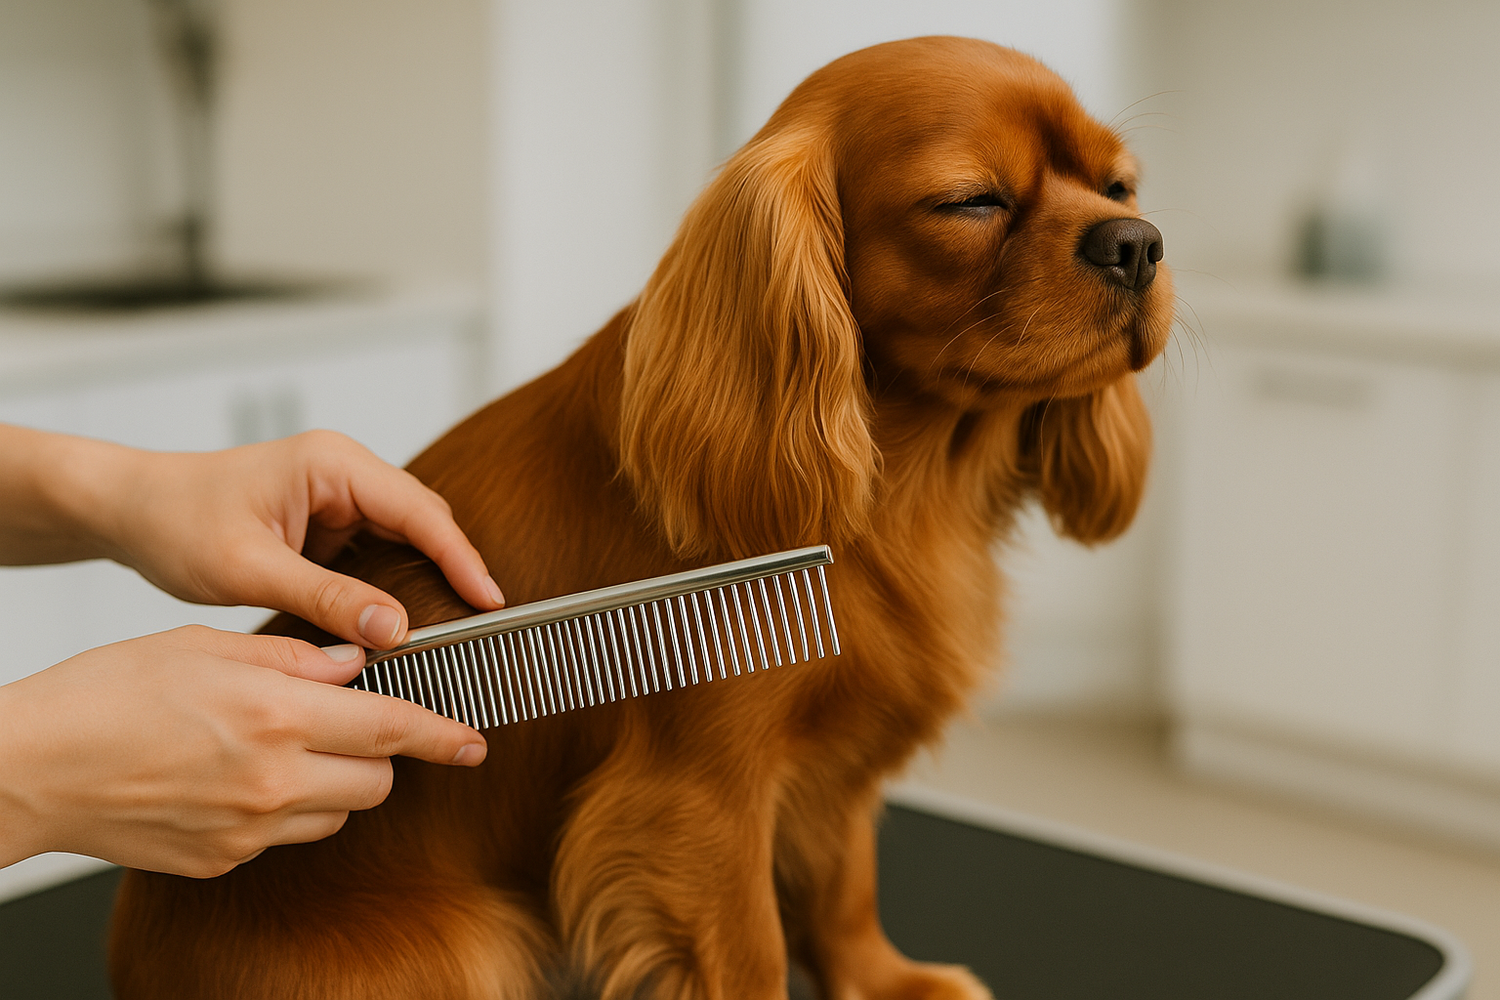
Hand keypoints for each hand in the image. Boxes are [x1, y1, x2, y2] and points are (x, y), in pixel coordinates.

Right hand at [0, 626, 486, 876]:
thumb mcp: (207, 646)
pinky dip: (289, 808)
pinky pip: (288, 836)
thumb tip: (354, 661)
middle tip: (350, 722)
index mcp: (275, 714)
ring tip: (287, 745)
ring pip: (338, 812)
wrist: (32, 768)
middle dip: (380, 752)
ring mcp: (248, 829)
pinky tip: (246, 776)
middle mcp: (272, 779)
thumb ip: (293, 656)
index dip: (444, 735)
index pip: (392, 728)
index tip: (475, 740)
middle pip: (377, 780)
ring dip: (337, 781)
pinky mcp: (224, 860)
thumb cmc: (108, 693)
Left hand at [79, 430, 504, 647]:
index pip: (419, 511)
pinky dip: (397, 585)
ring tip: (455, 627)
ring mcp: (339, 497)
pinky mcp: (329, 524)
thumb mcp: (249, 568)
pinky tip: (406, 621)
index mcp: (332, 464)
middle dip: (454, 569)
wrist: (130, 510)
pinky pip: (380, 553)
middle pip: (424, 521)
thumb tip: (395, 631)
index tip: (490, 601)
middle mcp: (344, 473)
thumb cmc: (176, 521)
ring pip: (407, 538)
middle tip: (480, 624)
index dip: (461, 558)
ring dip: (428, 579)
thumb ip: (326, 599)